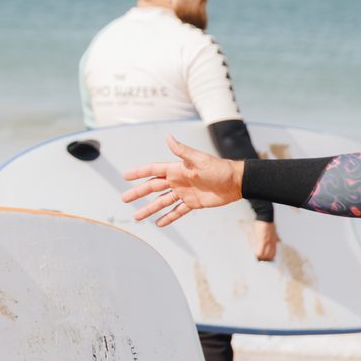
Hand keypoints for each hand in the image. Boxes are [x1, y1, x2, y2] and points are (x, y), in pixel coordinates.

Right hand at [121, 135, 244, 226]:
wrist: (236, 182)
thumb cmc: (219, 168)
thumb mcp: (199, 159)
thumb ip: (182, 151)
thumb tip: (168, 137)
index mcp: (176, 170)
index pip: (152, 171)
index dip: (139, 173)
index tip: (125, 176)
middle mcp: (177, 181)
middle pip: (153, 188)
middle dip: (138, 193)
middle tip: (124, 199)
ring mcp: (184, 193)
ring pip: (162, 202)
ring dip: (149, 209)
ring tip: (137, 217)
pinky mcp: (193, 203)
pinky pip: (177, 212)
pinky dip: (168, 217)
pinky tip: (159, 223)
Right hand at [252, 220, 278, 261]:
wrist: (266, 217)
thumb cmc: (269, 223)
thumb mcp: (275, 231)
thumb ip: (276, 237)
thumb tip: (279, 240)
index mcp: (274, 241)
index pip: (273, 253)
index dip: (269, 258)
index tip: (265, 259)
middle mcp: (272, 243)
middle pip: (269, 256)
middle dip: (264, 259)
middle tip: (259, 259)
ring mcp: (267, 242)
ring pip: (265, 255)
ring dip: (260, 257)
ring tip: (256, 258)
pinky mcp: (262, 240)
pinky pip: (260, 251)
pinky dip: (257, 254)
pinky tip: (255, 254)